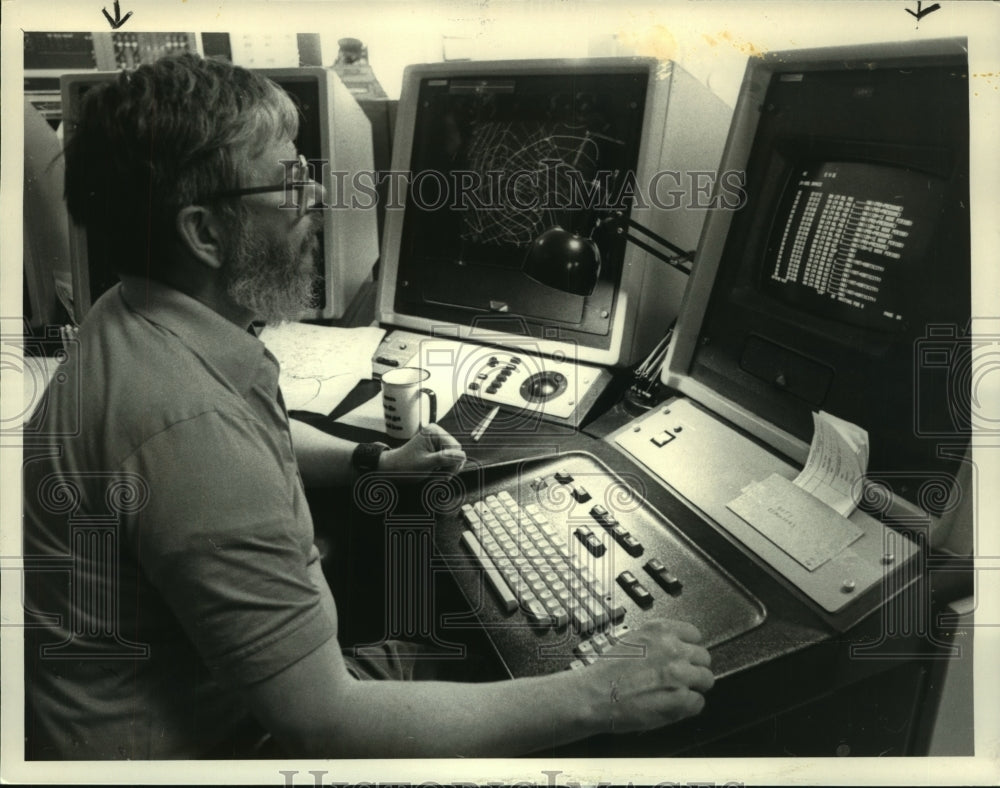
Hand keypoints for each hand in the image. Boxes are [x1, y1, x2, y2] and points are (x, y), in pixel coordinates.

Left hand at [379, 423, 466, 475]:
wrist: (393, 469)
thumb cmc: (405, 466)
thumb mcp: (425, 463)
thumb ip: (444, 458)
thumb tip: (462, 455)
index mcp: (434, 432)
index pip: (455, 447)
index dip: (453, 462)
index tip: (444, 476)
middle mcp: (437, 433)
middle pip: (456, 451)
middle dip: (450, 466)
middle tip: (439, 477)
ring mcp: (437, 441)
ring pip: (454, 457)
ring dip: (447, 469)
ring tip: (435, 475)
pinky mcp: (437, 449)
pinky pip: (449, 459)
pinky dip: (444, 468)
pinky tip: (435, 472)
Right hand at [584, 619, 713, 733]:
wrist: (594, 695)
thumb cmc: (607, 672)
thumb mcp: (632, 640)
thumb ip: (657, 641)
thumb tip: (677, 647)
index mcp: (660, 631)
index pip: (694, 634)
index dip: (689, 647)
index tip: (685, 655)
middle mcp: (672, 649)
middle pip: (704, 657)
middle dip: (694, 667)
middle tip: (681, 677)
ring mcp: (678, 674)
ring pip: (707, 679)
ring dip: (694, 687)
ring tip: (677, 693)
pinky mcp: (680, 699)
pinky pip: (698, 702)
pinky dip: (688, 706)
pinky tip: (672, 706)